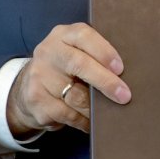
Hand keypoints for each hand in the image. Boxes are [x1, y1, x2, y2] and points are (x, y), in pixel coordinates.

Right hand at [5, 23, 130, 137]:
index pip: (84, 36)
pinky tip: (92, 123)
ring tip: (113, 113)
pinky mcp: (35, 99)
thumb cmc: (67, 67)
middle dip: (105, 81)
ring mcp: (39, 75)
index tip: (120, 68)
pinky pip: (66, 114)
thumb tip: (130, 73)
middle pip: (79, 64)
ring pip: (74, 95)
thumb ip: (96, 54)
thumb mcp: (77, 51)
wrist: (30, 85)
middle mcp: (48, 52)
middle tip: (124, 96)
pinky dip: (83, 121)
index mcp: (63, 35)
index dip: (104, 51)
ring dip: (96, 108)